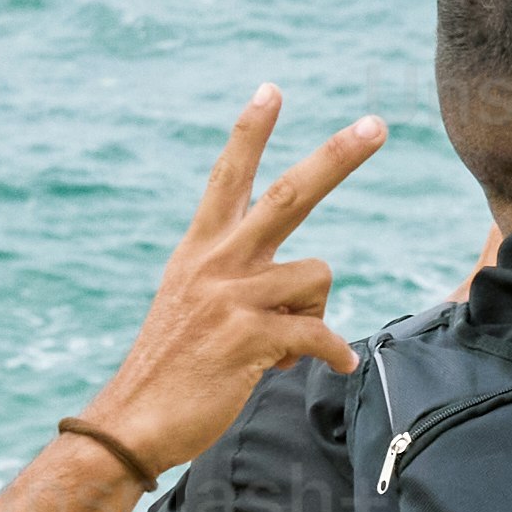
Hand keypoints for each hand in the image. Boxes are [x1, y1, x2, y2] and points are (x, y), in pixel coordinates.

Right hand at [74, 90, 391, 471]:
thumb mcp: (195, 308)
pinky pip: (319, 334)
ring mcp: (233, 296)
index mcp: (199, 249)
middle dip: (338, 156)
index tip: (272, 89)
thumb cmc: (172, 371)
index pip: (227, 176)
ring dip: (315, 314)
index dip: (250, 131)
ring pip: (317, 275)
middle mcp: (216, 262)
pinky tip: (332, 367)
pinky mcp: (250, 337)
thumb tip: (301, 302)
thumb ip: (241, 288)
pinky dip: (331, 354)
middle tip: (377, 125)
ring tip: (285, 347)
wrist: (134, 422)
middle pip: (290, 193)